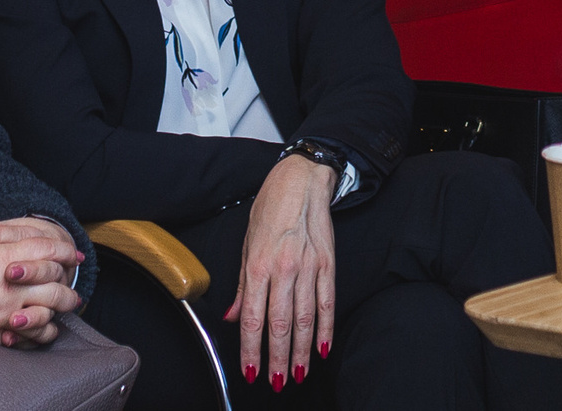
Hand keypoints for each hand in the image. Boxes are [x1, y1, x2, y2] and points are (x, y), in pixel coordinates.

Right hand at [0, 218, 84, 346]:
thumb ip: (10, 238)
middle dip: (68, 291)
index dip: (65, 251)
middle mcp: (9, 287)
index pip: (51, 251)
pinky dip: (36, 335)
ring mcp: (1, 313)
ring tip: (60, 313)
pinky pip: (23, 340)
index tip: (71, 254)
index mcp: (8, 257)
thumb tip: (35, 239)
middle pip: (55, 288)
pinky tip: (39, 329)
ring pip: (44, 318)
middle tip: (73, 292)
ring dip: (56, 315)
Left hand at [225, 156, 334, 390]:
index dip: (251, 349)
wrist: (302, 179)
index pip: (253, 318)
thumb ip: (241, 285)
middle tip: (276, 383)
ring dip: (302, 351)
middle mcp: (284, 268)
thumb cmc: (270, 207)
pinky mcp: (328, 263)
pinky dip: (326, 328)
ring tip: (299, 373)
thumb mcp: (246, 243)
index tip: (250, 370)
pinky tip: (323, 348)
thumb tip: (233, 318)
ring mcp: (309, 267)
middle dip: (278, 359)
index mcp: (259, 264)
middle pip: (280, 324)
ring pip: (304, 319)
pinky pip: (327, 302)